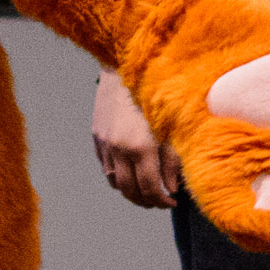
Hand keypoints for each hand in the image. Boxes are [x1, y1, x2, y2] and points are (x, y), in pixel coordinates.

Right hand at [90, 67, 180, 208]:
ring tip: (145, 190)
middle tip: (159, 201)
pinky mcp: (96, 135)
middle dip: (145, 201)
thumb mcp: (173, 129)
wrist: (130, 67)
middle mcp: (119, 148)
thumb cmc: (159, 95)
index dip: (161, 201)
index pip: (149, 188)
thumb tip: (171, 189)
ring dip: (129, 191)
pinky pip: (105, 165)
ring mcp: (104, 143)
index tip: (171, 202)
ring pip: (114, 181)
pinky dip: (117, 175)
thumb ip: (172, 162)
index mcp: (140, 147)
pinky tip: (130, 173)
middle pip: (129, 190)